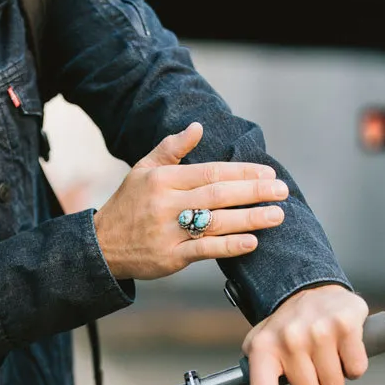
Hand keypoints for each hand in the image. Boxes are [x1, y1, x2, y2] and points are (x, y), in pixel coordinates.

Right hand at [93, 123, 289, 279]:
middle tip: (283, 190)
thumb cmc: (129, 204)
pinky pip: (205, 250)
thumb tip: (198, 127)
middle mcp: (167, 204)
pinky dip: (230, 246)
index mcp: (163, 179)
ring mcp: (169, 232)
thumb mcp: (144, 169)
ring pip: (216, 222)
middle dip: (254, 191)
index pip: (211, 171)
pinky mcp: (170, 257)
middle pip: (218, 195)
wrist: (101, 246)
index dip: (242, 171)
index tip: (268, 172)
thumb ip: (172, 148)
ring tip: (277, 215)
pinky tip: (252, 242)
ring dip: (250, 218)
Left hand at [241, 284, 369, 384]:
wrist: (312, 287)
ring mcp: (318, 331)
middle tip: (310, 361)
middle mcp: (289, 339)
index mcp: (263, 348)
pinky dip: (354, 364)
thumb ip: (257, 380)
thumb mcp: (262, 346)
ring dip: (334, 373)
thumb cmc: (287, 325)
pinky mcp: (345, 325)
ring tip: (326, 350)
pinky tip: (344, 345)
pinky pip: (357, 369)